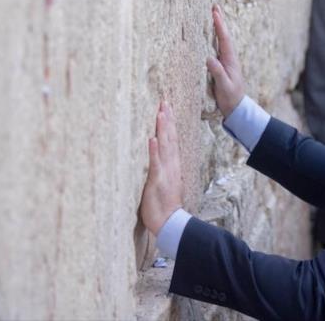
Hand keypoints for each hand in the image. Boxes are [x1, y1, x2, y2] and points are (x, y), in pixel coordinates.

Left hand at [139, 101, 183, 235]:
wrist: (170, 222)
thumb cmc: (164, 205)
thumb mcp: (163, 182)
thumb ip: (161, 168)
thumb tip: (157, 156)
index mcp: (172, 165)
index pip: (171, 140)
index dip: (169, 123)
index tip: (166, 107)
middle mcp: (171, 165)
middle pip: (170, 138)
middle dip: (167, 119)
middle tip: (164, 101)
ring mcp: (165, 172)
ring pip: (165, 146)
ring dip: (163, 129)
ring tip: (161, 113)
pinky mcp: (157, 181)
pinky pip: (155, 163)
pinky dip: (154, 150)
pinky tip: (152, 138)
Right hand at [206, 5, 245, 116]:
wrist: (237, 107)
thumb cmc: (230, 98)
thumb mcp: (223, 86)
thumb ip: (217, 72)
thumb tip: (208, 58)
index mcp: (230, 60)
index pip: (225, 39)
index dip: (220, 25)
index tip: (215, 12)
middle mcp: (230, 58)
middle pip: (225, 36)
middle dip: (220, 21)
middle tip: (215, 6)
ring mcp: (227, 61)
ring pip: (222, 40)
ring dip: (219, 27)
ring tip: (214, 15)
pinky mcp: (223, 65)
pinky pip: (219, 46)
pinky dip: (216, 37)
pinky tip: (213, 34)